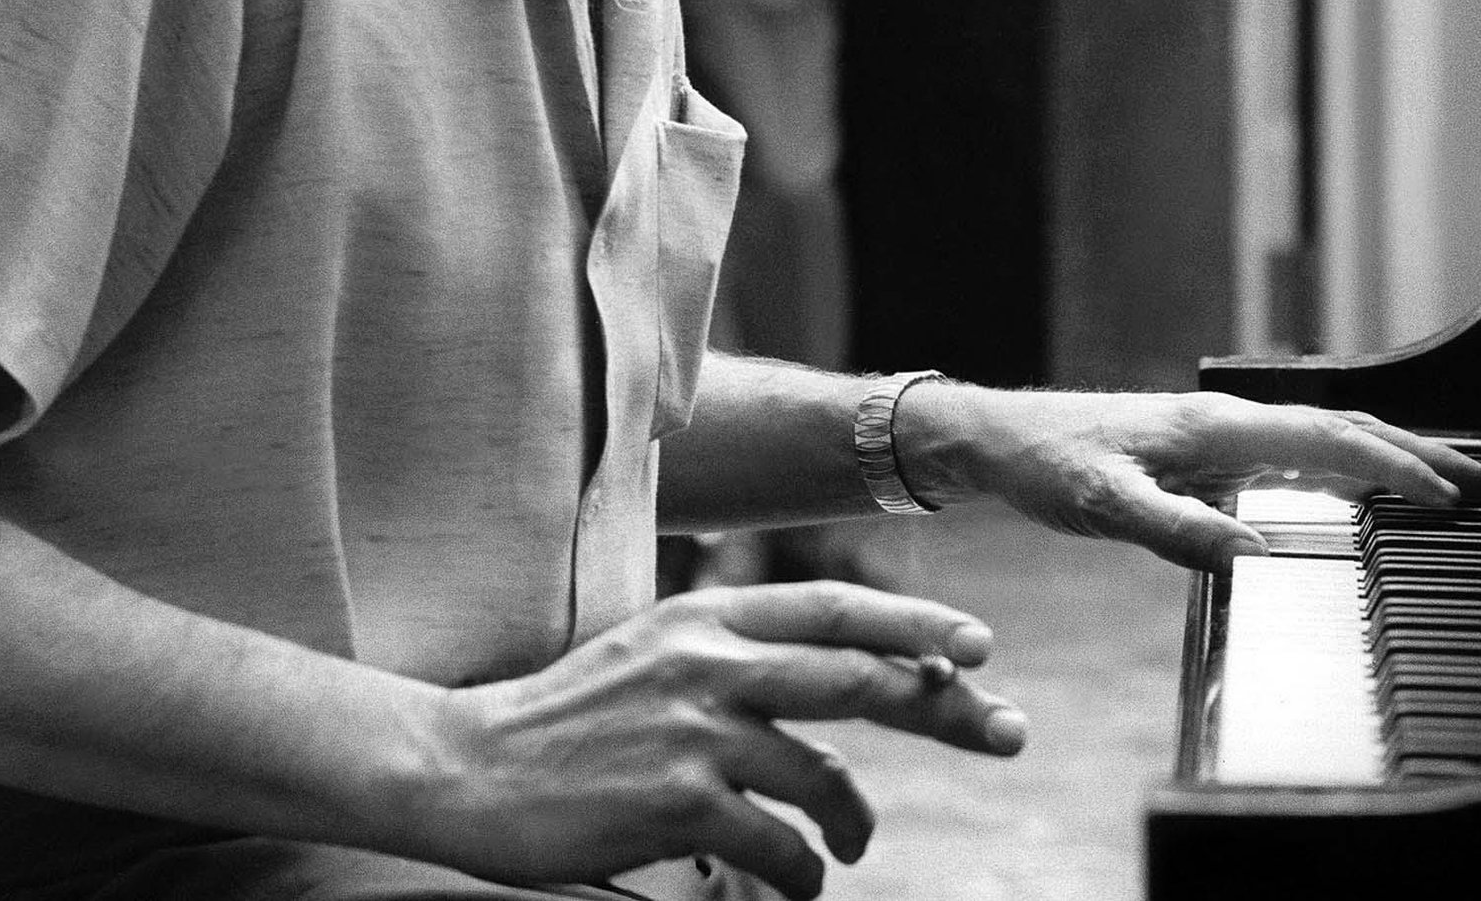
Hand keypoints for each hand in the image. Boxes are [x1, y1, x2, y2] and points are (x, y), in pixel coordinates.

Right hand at [417, 581, 1024, 900]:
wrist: (473, 767)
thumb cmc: (575, 716)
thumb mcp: (659, 651)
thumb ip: (738, 651)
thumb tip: (845, 665)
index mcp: (707, 614)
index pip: (833, 607)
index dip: (914, 619)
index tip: (979, 645)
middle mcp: (710, 660)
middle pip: (858, 674)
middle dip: (943, 703)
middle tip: (1006, 728)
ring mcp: (696, 729)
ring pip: (826, 777)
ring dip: (855, 822)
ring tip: (851, 846)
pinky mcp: (679, 801)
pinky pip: (780, 846)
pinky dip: (802, 873)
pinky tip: (795, 883)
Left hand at [899, 386, 1480, 570]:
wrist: (995, 438)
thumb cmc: (1044, 465)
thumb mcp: (1104, 505)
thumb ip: (1178, 530)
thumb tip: (1254, 553)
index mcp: (1212, 428)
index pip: (1323, 442)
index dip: (1390, 468)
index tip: (1450, 495)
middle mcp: (1222, 421)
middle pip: (1340, 429)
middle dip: (1415, 453)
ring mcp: (1215, 431)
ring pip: (1321, 434)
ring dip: (1387, 452)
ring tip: (1448, 476)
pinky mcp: (1202, 446)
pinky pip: (1293, 448)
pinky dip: (1345, 459)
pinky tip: (1356, 481)